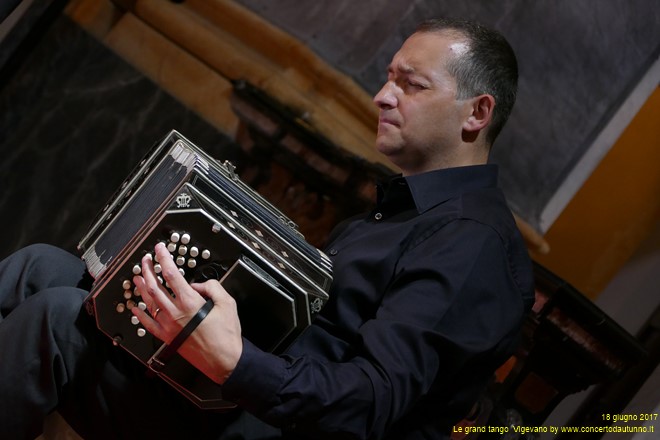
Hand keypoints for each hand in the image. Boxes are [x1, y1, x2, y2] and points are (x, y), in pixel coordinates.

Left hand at [132, 242, 242, 383]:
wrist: (224, 361)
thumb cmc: (227, 335)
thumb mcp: (228, 303)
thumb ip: (212, 287)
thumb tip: (200, 284)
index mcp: (190, 302)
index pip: (171, 274)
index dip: (163, 259)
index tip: (160, 250)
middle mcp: (175, 312)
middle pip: (155, 286)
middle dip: (147, 270)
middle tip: (145, 260)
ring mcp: (168, 326)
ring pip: (149, 303)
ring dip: (141, 288)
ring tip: (137, 277)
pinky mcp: (167, 338)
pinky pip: (148, 324)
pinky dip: (139, 315)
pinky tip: (135, 308)